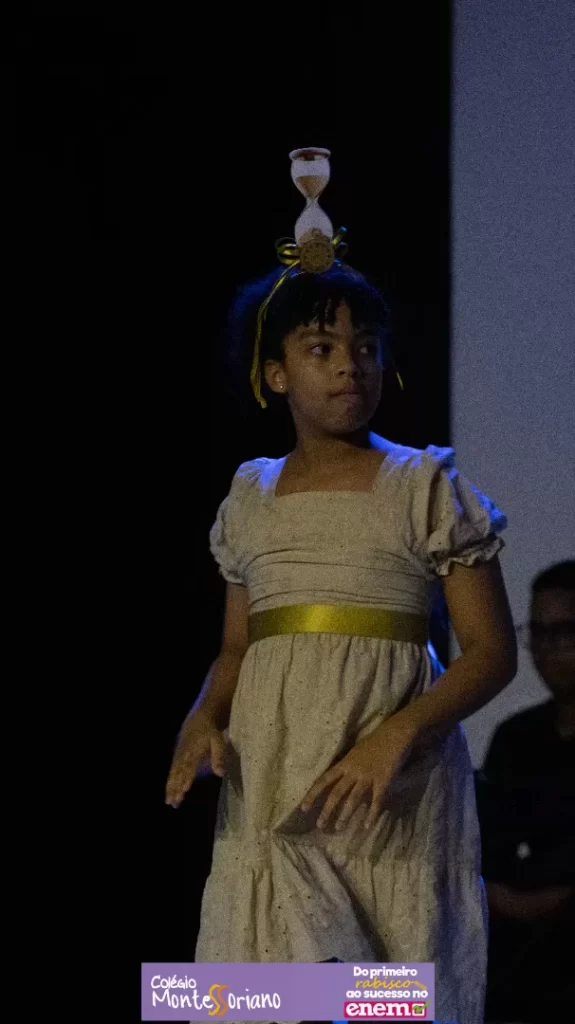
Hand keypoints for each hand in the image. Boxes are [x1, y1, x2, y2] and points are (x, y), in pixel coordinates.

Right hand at [165, 710, 226, 808]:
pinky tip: (169, 794)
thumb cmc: (210, 733)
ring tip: (170, 802)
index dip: (187, 778)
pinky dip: (169, 783)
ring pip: (173, 774)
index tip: (184, 789)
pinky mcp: (176, 758)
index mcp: (194, 751)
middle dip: (176, 787)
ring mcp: (178, 756)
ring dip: (171, 788)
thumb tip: (220, 774)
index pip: (190, 767)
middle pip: (179, 773)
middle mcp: (184, 755)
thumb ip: (219, 757)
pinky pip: (171, 772)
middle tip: (174, 801)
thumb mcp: (218, 741)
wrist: (198, 720)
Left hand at [300, 716, 416, 831]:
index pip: (324, 780)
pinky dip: (371, 814)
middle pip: (337, 792)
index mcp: (345, 763)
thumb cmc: (375, 741)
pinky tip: (366, 826)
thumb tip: (339, 780)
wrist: (394, 733)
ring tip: (338, 828)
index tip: (303, 808)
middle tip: (320, 826)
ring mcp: (368, 776)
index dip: (313, 794)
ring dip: (345, 814)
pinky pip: (376, 800)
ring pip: (353, 798)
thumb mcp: (356, 752)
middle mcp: (353, 770)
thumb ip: (348, 766)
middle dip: (327, 810)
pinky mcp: (383, 780)